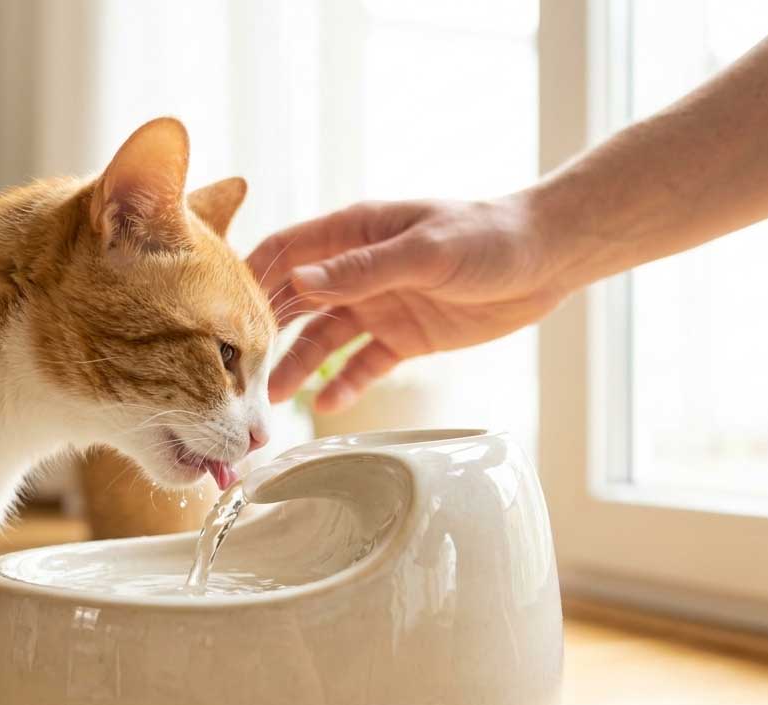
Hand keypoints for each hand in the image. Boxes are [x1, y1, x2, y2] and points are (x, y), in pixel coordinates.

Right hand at [249, 195, 571, 412]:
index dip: (249, 280)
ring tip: (271, 401)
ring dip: (297, 367)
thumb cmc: (488, 237)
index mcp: (353, 233)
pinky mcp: (402, 338)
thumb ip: (362, 270)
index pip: (285, 253)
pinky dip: (344, 385)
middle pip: (293, 302)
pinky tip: (327, 407)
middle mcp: (355, 270)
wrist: (548, 259)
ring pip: (322, 340)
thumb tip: (299, 283)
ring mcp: (377, 305)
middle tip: (237, 371)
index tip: (219, 315)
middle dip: (263, 334)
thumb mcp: (425, 252)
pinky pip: (362, 365)